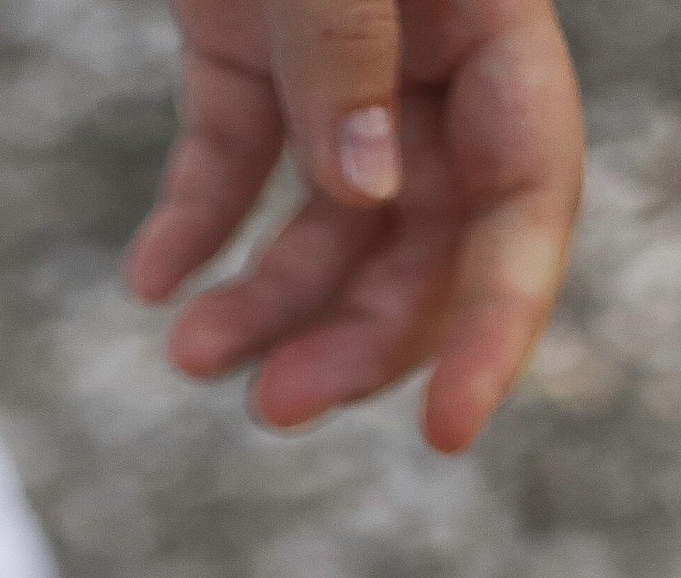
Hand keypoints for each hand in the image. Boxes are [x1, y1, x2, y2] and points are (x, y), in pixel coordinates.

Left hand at [126, 0, 583, 451]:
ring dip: (265, 309)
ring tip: (191, 354)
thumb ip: (347, 46)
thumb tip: (361, 187)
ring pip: (325, 229)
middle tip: (275, 406)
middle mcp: (431, 60)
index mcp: (490, 21)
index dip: (496, 324)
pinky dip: (192, 233)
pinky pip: (229, 169)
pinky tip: (153, 281)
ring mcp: (338, 67)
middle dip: (355, 340)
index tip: (446, 433)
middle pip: (422, 244)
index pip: (527, 198)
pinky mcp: (245, 58)